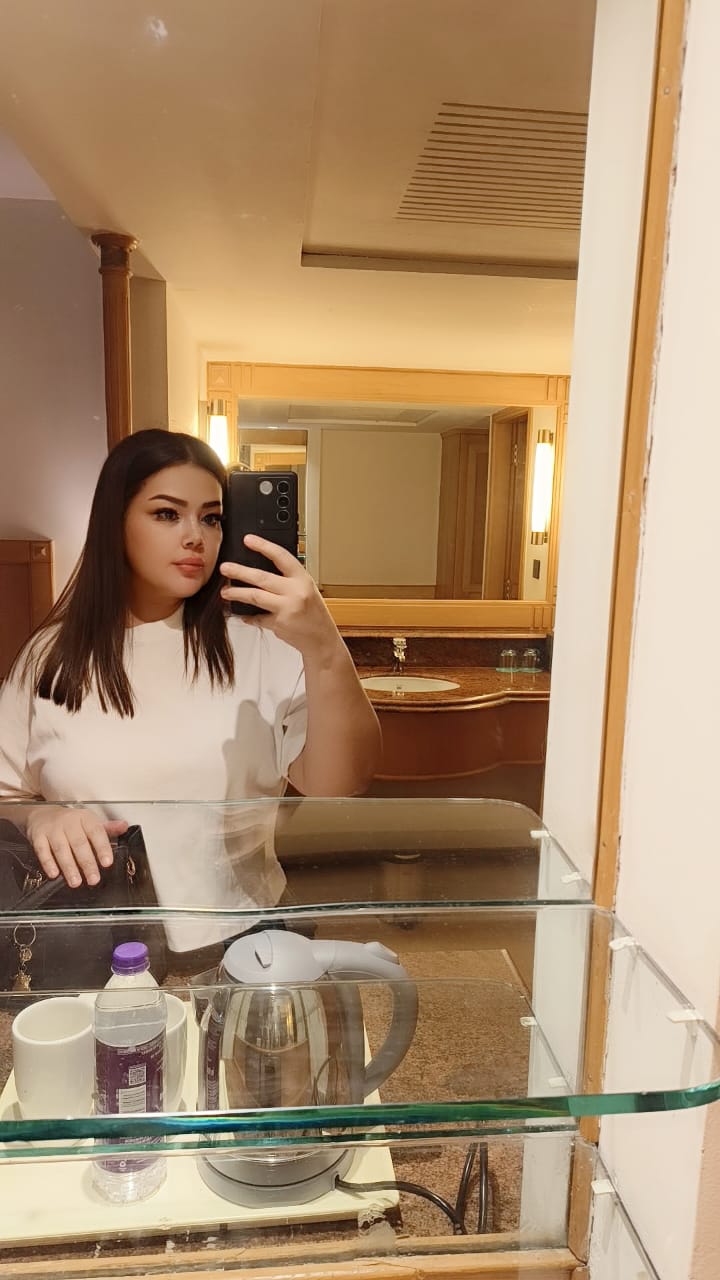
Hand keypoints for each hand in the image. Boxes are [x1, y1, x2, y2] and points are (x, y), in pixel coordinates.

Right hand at [25, 806, 128, 888]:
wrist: (42, 814)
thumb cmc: (70, 822)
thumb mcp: (88, 822)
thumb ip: (106, 828)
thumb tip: (124, 826)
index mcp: (85, 818)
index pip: (96, 832)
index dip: (102, 848)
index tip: (107, 862)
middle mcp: (69, 822)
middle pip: (79, 844)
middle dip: (87, 863)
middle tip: (93, 879)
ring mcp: (52, 829)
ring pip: (61, 849)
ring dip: (69, 867)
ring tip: (76, 882)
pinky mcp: (38, 837)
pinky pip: (42, 850)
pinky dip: (48, 863)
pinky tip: (54, 873)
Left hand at [219, 537, 340, 660]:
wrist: (322, 638)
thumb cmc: (314, 612)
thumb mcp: (306, 589)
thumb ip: (288, 580)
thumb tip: (259, 571)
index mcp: (302, 579)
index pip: (281, 557)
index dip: (263, 546)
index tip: (248, 540)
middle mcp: (295, 592)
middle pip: (262, 577)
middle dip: (240, 571)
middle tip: (225, 568)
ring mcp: (286, 608)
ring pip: (255, 596)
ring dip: (237, 593)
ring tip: (225, 592)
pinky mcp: (278, 624)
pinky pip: (257, 618)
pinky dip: (248, 616)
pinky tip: (242, 614)